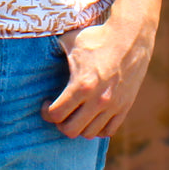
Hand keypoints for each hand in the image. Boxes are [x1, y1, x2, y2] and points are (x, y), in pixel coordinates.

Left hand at [41, 18, 154, 139]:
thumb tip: (38, 51)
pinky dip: (97, 128)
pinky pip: (108, 131)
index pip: (56, 114)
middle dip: (60, 123)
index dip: (46, 112)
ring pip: (89, 133)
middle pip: (70, 130)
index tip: (46, 103)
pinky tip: (91, 116)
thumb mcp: (71, 41)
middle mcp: (98, 100)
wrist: (131, 36)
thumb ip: (54, 50)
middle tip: (59, 111)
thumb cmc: (98, 37)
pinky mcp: (125, 106)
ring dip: (78, 126)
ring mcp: (113, 106)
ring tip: (75, 113)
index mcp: (82, 85)